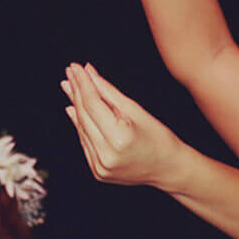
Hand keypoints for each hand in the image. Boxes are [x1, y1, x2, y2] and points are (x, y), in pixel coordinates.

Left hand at [61, 63, 187, 189]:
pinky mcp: (97, 171)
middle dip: (76, 91)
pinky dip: (80, 124)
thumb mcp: (136, 110)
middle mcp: (106, 154)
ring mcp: (100, 166)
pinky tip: (73, 108)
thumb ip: (109, 92)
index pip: (92, 104)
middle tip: (70, 72)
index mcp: (119, 138)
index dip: (83, 83)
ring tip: (69, 86)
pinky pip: (85, 142)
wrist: (169, 169)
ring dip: (74, 106)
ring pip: (81, 129)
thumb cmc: (159, 138)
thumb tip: (89, 74)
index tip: (75, 67)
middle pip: (83, 116)